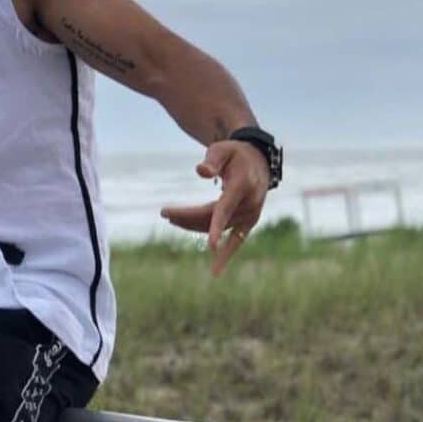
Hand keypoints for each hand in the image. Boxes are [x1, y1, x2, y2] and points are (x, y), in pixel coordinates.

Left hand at [159, 140, 270, 276]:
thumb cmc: (235, 153)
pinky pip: (236, 240)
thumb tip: (200, 171)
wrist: (257, 159)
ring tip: (170, 217)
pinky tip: (215, 272)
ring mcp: (250, 215)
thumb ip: (212, 160)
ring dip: (192, 225)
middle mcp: (249, 204)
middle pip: (213, 218)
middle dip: (187, 217)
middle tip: (164, 212)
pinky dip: (225, 255)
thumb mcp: (223, 149)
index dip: (215, 227)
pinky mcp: (248, 222)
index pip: (224, 210)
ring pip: (216, 226)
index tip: (210, 247)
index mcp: (242, 187)